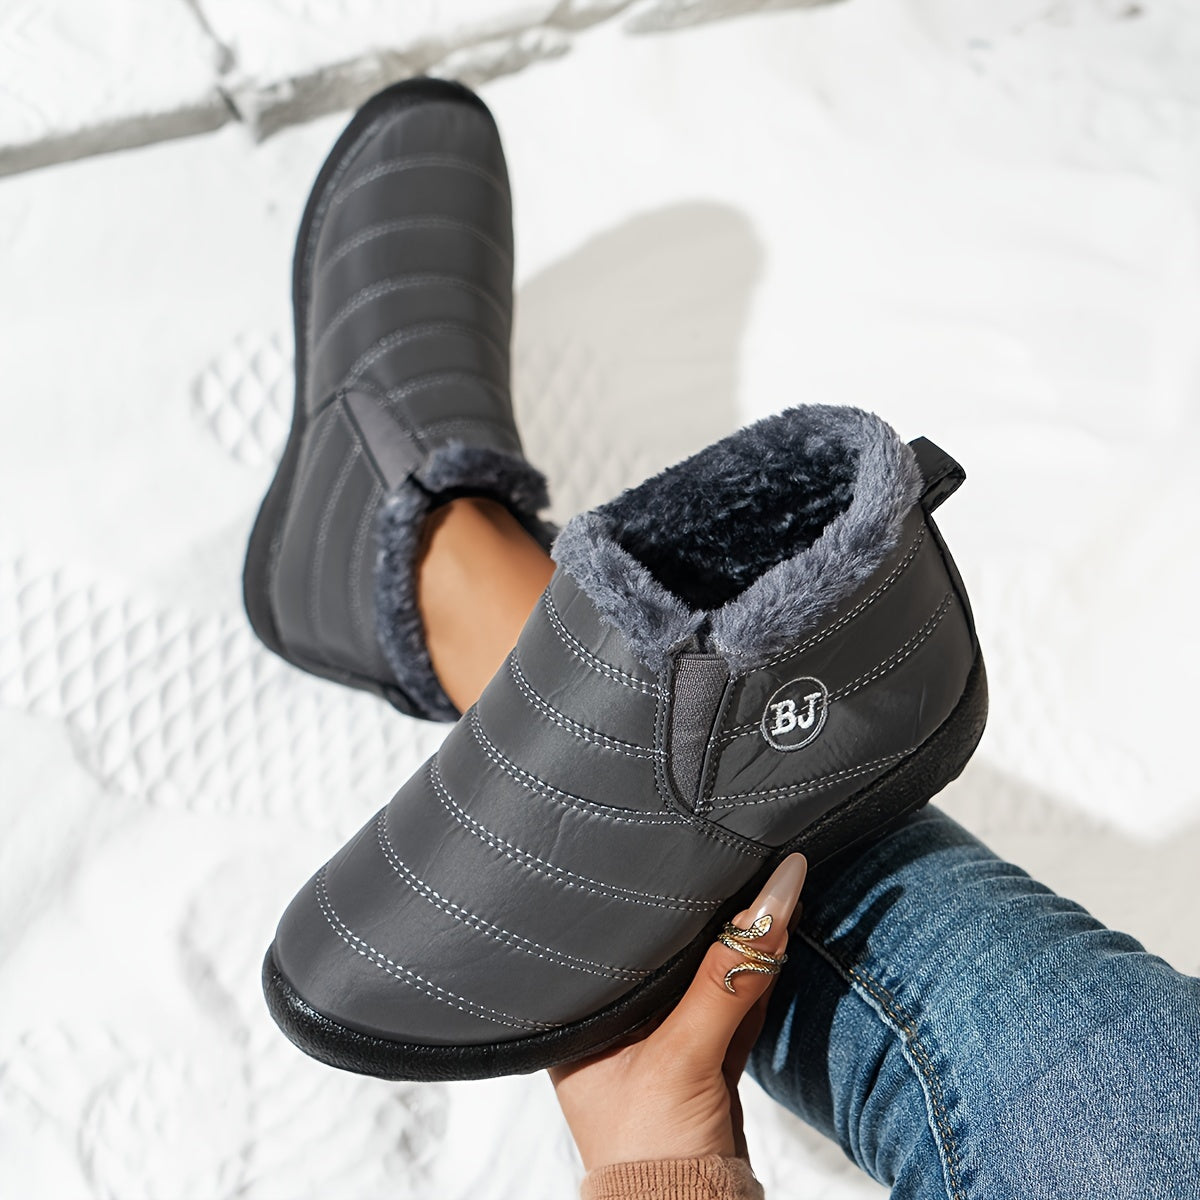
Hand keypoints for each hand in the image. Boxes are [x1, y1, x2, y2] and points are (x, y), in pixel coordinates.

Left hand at [549, 854, 806, 1171]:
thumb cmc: (652, 1151)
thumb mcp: (683, 1056)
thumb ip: (726, 981)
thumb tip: (771, 906)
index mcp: (578, 1021)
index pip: (615, 941)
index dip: (651, 901)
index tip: (687, 857)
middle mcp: (613, 1027)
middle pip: (665, 956)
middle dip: (705, 917)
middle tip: (739, 865)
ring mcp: (658, 1044)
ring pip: (704, 978)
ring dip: (740, 944)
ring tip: (769, 888)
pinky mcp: (699, 1063)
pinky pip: (729, 1005)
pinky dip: (753, 978)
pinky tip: (773, 938)